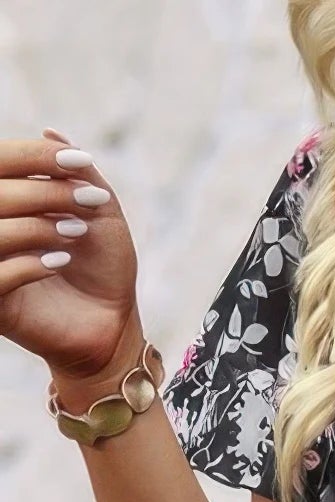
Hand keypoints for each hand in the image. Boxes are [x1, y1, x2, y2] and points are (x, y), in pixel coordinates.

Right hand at [0, 130, 139, 386]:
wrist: (112, 326)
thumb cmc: (103, 268)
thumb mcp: (99, 213)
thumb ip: (76, 173)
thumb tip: (50, 130)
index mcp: (10, 200)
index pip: (2, 162)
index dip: (35, 156)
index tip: (78, 164)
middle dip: (45, 192)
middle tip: (87, 205)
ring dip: (38, 227)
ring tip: (76, 234)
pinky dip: (28, 264)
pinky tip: (58, 264)